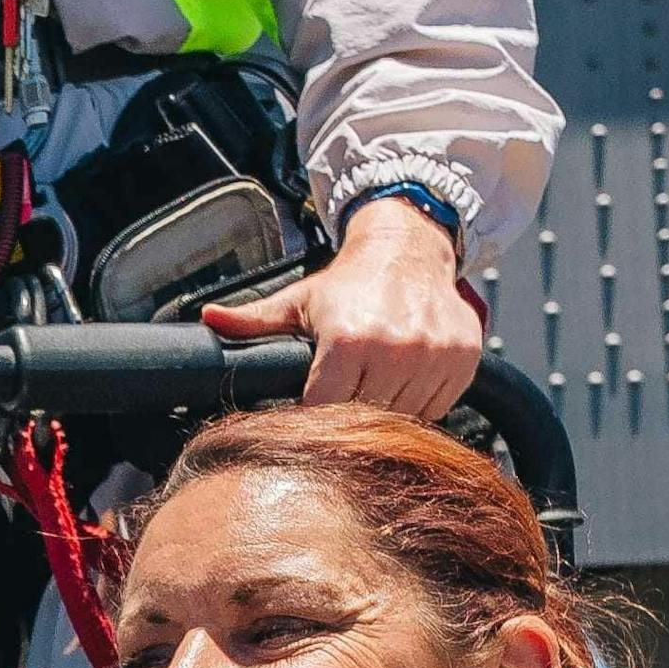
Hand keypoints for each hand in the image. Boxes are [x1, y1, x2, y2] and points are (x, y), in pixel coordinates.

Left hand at [206, 199, 482, 425]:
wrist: (410, 248)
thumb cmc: (351, 282)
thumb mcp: (299, 300)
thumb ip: (254, 320)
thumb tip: (207, 320)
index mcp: (347, 337)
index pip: (324, 409)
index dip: (315, 419)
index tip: (310, 418)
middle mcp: (394, 347)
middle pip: (365, 418)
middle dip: (351, 419)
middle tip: (343, 405)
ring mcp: (433, 355)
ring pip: (405, 418)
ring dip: (389, 414)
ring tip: (374, 389)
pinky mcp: (462, 360)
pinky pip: (439, 408)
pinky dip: (421, 405)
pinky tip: (404, 382)